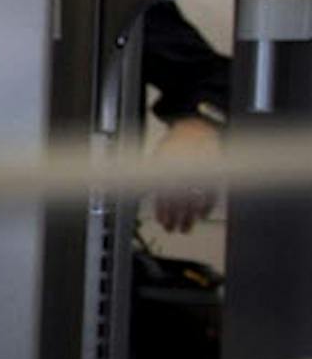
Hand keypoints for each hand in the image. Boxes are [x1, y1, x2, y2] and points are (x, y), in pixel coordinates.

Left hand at [151, 115, 224, 233]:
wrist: (197, 129)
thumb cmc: (175, 144)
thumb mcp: (158, 158)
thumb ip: (153, 176)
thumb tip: (145, 193)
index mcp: (168, 169)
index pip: (164, 196)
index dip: (163, 211)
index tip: (163, 222)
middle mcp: (184, 172)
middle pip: (179, 202)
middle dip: (176, 219)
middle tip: (173, 230)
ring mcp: (200, 173)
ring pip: (195, 201)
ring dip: (189, 217)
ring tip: (185, 228)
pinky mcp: (213, 173)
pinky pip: (211, 194)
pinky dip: (206, 207)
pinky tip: (201, 215)